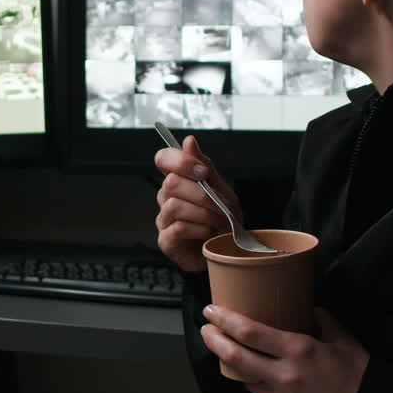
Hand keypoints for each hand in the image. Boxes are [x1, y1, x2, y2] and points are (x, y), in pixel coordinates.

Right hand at [154, 135, 241, 271]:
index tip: (203, 172)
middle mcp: (166, 198)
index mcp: (178, 180)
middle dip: (202, 194)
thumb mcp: (221, 189)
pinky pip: (178, 228)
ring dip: (204, 214)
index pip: (163, 159)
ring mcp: (164, 219)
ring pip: (174, 206)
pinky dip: (199, 229)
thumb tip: (188, 141)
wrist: (228, 251)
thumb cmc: (222, 220)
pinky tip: (208, 233)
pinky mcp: (166, 240)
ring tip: (217, 222)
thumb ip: (205, 166)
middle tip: (220, 206)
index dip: (180, 161)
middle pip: (172, 183)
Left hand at [200, 306, 369, 392]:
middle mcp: (284, 375)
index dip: (225, 320)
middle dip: (215, 340)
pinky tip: (267, 378)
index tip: (211, 310)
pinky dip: (263, 385)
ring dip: (237, 366)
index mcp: (298, 350)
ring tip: (233, 352)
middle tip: (206, 329)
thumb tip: (311, 308)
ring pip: (247, 379)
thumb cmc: (362, 375)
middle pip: (236, 356)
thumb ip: (324, 321)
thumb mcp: (345, 340)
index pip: (249, 332)